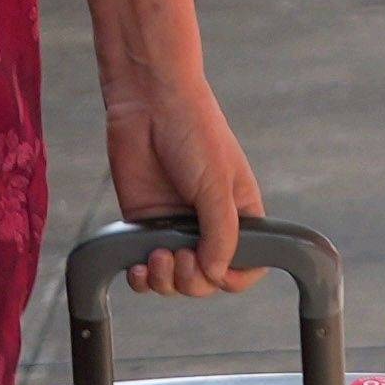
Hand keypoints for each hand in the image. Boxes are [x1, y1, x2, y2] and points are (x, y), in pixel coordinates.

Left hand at [103, 69, 262, 296]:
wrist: (150, 103)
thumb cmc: (195, 132)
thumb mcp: (217, 184)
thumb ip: (221, 233)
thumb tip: (216, 274)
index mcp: (241, 214)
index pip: (247, 264)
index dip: (234, 278)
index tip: (216, 272)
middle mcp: (209, 225)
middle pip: (207, 279)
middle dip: (193, 279)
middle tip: (180, 256)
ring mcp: (175, 227)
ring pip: (175, 280)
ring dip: (166, 281)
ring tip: (158, 256)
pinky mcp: (144, 225)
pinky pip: (145, 268)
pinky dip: (142, 278)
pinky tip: (137, 267)